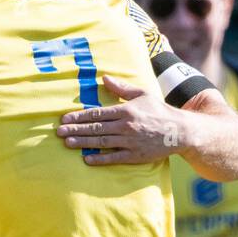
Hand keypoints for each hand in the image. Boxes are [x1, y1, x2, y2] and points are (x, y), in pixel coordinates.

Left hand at [57, 74, 183, 164]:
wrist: (179, 131)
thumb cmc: (159, 111)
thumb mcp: (142, 94)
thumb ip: (122, 88)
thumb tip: (105, 78)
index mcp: (126, 110)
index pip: (97, 113)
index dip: (79, 116)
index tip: (64, 119)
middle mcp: (126, 125)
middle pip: (95, 128)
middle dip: (75, 129)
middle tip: (59, 132)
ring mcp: (129, 141)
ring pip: (101, 142)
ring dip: (83, 143)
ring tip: (67, 143)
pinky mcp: (134, 155)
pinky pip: (114, 157)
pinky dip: (100, 158)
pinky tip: (86, 159)